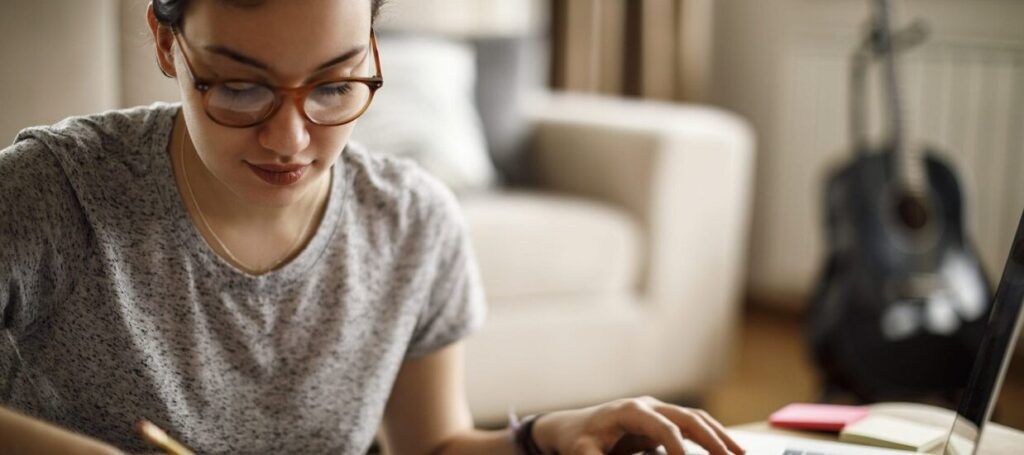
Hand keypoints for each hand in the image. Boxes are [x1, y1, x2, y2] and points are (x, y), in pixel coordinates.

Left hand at [531, 396, 743, 454]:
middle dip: (712, 438)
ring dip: (718, 435)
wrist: (569, 427)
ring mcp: (656, 410)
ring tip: (740, 453)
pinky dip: (710, 435)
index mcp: (629, 411)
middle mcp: (647, 406)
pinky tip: (726, 449)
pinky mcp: (660, 420)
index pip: (663, 427)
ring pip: (695, 418)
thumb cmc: (576, 440)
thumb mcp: (582, 453)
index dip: (679, 447)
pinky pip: (691, 425)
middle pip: (687, 417)